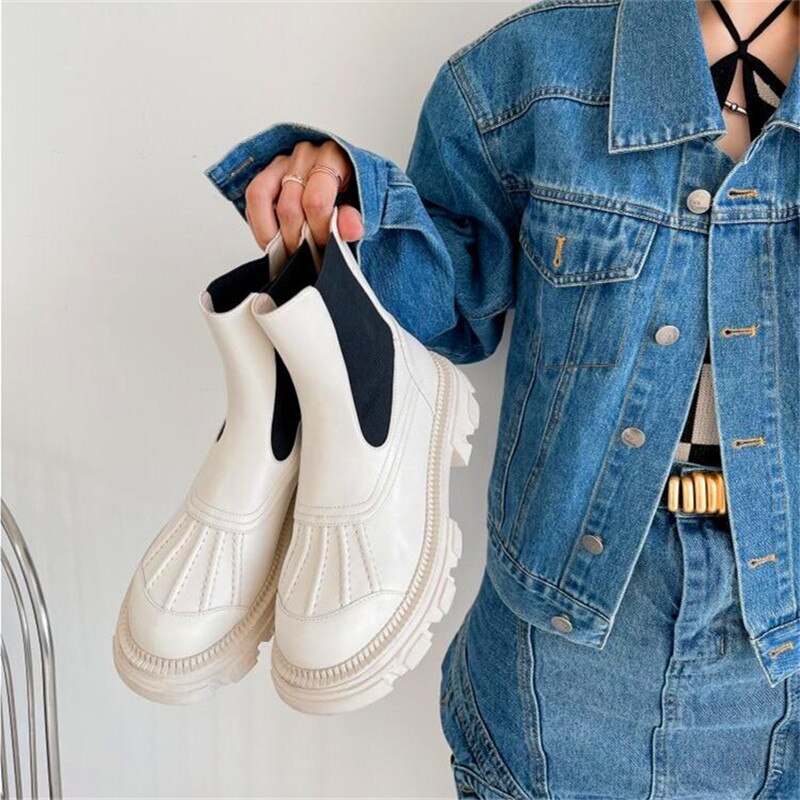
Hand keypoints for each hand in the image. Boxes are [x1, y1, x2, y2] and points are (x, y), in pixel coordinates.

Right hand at [244, 140, 363, 253]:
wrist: (345, 186)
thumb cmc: (351, 194)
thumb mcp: (362, 207)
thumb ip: (354, 218)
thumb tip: (352, 230)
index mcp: (333, 157)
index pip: (316, 200)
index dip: (318, 231)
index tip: (326, 244)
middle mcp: (305, 154)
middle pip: (289, 206)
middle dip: (298, 240)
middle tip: (309, 253)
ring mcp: (282, 161)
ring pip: (261, 197)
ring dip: (273, 235)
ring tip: (289, 251)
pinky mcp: (265, 172)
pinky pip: (252, 199)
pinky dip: (260, 226)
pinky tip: (274, 240)